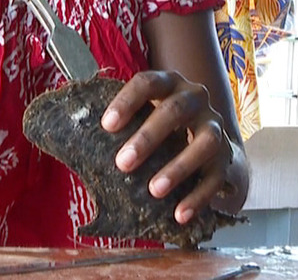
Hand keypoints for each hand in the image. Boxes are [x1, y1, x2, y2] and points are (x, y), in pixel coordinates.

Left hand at [101, 70, 238, 224]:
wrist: (207, 138)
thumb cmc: (161, 126)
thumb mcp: (144, 114)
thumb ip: (119, 122)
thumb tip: (70, 137)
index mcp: (169, 83)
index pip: (148, 82)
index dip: (127, 101)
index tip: (106, 125)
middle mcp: (195, 98)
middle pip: (176, 110)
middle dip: (148, 137)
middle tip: (123, 163)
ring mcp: (214, 126)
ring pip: (205, 142)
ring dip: (179, 167)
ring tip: (154, 190)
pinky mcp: (226, 156)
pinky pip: (216, 177)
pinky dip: (198, 197)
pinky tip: (179, 214)